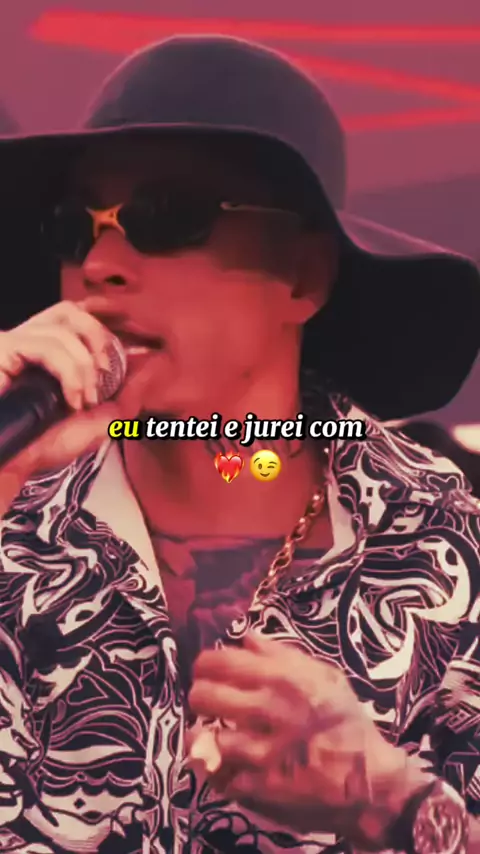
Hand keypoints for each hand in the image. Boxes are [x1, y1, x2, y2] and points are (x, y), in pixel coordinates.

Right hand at [0, 301, 154, 513]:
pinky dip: (68, 373)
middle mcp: (29, 342)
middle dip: (97, 338)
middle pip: (69, 310)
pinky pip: (47, 345)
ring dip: (84, 368)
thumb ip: (123, 397)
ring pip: (63, 330)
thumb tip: (148, 371)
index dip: (106, 330)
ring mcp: (14, 343)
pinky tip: (70, 400)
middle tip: (106, 371)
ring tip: (84, 400)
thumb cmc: (44, 446)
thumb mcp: (95, 422)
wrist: (12, 465)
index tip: (135, 352)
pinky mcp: (3, 348)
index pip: (77, 319)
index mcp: (48, 354)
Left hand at [189, 632, 430, 848]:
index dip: (205, 665)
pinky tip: (223, 760)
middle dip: (200, 696)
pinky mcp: (256, 789)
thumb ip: (284, 655)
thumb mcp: (326, 677)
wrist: (369, 784)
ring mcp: (260, 752)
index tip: (207, 670)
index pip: (220, 662)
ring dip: (202, 733)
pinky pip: (215, 773)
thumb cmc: (346, 724)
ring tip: (209, 732)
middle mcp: (269, 711)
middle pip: (203, 695)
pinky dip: (214, 766)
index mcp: (284, 679)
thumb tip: (245, 637)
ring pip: (202, 736)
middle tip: (207, 701)